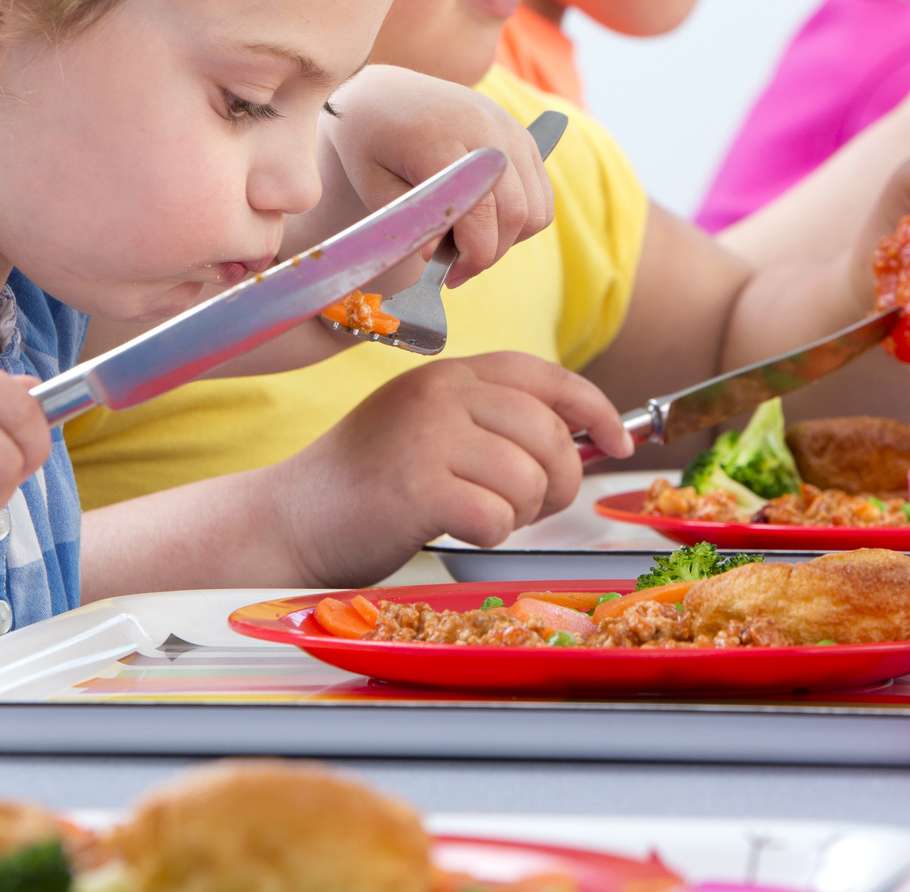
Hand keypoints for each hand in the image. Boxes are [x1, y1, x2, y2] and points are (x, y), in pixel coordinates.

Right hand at [272, 353, 627, 583]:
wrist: (289, 520)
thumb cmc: (368, 483)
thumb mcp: (430, 427)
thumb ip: (493, 422)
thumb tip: (584, 439)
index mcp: (449, 374)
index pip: (546, 377)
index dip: (595, 409)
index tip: (619, 440)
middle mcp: (440, 393)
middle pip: (550, 434)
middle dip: (559, 482)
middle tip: (529, 507)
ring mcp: (426, 436)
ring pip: (529, 479)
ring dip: (520, 513)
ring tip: (481, 516)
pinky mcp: (415, 486)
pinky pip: (496, 517)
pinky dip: (488, 535)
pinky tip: (455, 529)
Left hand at [306, 65, 555, 286]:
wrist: (384, 94)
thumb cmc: (371, 142)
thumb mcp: (373, 185)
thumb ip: (410, 223)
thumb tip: (438, 257)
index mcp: (441, 138)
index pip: (480, 212)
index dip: (471, 256)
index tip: (447, 276)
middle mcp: (485, 128)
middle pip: (515, 214)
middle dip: (489, 254)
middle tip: (456, 268)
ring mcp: (510, 129)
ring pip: (536, 209)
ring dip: (508, 239)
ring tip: (469, 241)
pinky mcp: (522, 135)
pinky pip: (542, 195)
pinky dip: (521, 220)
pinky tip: (486, 221)